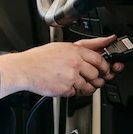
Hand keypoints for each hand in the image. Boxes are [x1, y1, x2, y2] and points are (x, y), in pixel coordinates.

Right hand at [0, 34, 123, 98]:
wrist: (25, 69)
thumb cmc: (41, 57)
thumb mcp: (63, 46)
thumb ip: (87, 45)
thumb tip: (107, 40)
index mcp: (75, 51)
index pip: (100, 59)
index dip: (105, 66)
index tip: (105, 69)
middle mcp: (75, 63)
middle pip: (97, 74)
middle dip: (97, 78)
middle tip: (93, 79)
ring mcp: (70, 77)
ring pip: (88, 86)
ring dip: (86, 87)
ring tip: (78, 83)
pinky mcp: (65, 89)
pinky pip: (76, 93)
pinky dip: (72, 91)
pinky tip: (65, 85)